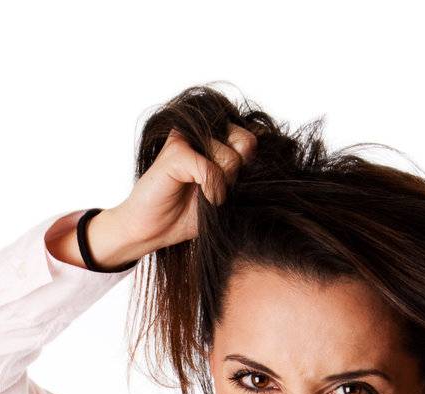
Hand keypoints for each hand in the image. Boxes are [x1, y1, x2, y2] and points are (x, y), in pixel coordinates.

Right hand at [111, 122, 257, 254]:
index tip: (235, 188)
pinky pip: (212, 169)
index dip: (251, 167)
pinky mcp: (176, 150)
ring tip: (206, 197)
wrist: (151, 231)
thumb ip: (244, 176)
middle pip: (247, 143)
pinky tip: (203, 200)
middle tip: (219, 191)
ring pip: (232, 157)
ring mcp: (188, 136)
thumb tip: (273, 157)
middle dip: (239, 175)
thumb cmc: (187, 215)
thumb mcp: (226, 196)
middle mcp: (202, 130)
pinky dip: (213, 191)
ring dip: (224, 187)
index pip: (254, 140)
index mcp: (216, 138)